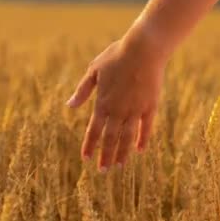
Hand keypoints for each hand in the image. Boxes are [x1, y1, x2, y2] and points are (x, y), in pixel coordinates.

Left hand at [66, 34, 165, 171]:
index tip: (86, 159)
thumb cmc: (117, 56)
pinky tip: (140, 151)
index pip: (93, 130)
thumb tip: (70, 105)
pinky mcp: (150, 106)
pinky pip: (146, 127)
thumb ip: (83, 90)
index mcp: (102, 103)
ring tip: (119, 166)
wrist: (144, 49)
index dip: (89, 145)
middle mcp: (118, 111)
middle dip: (106, 156)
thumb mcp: (94, 70)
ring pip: (127, 138)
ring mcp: (135, 110)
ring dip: (123, 153)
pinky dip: (143, 140)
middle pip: (110, 139)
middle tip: (103, 171)